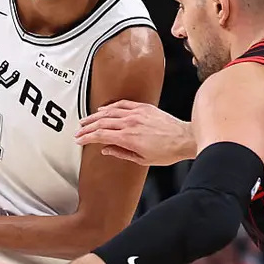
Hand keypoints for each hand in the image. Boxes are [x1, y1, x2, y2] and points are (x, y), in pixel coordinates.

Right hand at [75, 100, 195, 165]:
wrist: (184, 139)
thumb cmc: (167, 151)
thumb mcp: (142, 159)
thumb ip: (121, 153)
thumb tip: (106, 150)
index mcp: (128, 138)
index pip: (100, 135)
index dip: (87, 137)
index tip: (80, 140)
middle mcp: (130, 123)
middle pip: (101, 122)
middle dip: (87, 127)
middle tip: (78, 132)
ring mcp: (137, 113)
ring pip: (109, 112)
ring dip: (95, 116)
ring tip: (86, 120)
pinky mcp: (144, 107)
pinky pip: (122, 104)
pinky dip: (111, 106)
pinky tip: (104, 109)